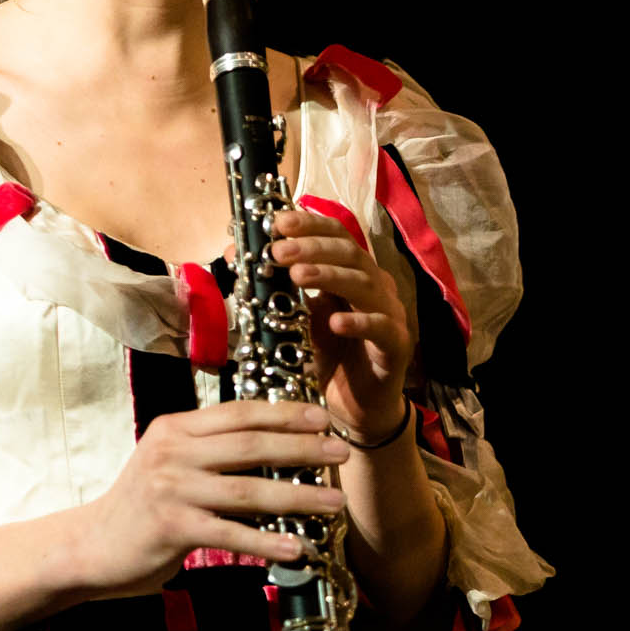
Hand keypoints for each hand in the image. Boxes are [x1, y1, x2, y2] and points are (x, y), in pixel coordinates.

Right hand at [80, 400, 347, 596]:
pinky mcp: (171, 527)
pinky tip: (296, 548)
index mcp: (176, 428)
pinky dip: (267, 542)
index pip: (241, 413)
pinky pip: (230, 534)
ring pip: (249, 490)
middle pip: (252, 445)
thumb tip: (278, 449)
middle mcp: (173, 452)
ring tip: (334, 503)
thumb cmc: (141, 507)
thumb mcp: (171, 463)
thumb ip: (212, 451)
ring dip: (298, 497)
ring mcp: (171, 489)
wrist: (89, 546)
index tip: (323, 418)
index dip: (286, 414)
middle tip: (341, 453)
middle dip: (303, 448)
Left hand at [262, 207, 411, 440]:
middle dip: (313, 247)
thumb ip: (272, 287)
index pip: (336, 236)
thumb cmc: (328, 357)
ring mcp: (389, 313)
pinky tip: (336, 322)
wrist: (356, 408)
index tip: (277, 222)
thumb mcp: (295, 318)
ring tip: (298, 276)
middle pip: (350, 253)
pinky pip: (381, 328)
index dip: (309, 225)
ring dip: (330, 276)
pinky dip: (359, 322)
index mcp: (351, 273)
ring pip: (364, 284)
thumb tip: (232, 254)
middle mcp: (374, 286)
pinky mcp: (397, 344)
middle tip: (279, 250)